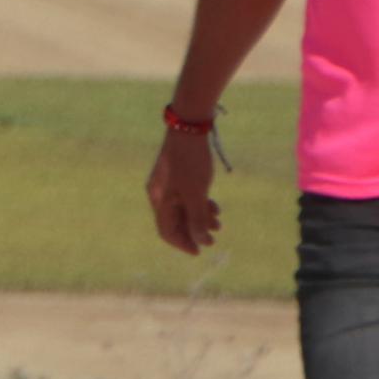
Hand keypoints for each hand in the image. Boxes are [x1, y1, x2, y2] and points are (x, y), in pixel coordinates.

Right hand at [146, 129, 219, 254]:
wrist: (189, 127)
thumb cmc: (190, 162)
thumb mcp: (196, 193)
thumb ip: (197, 219)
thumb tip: (200, 242)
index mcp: (159, 200)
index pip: (167, 231)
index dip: (183, 243)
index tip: (200, 250)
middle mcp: (160, 194)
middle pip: (175, 221)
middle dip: (195, 231)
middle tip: (214, 238)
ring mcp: (168, 184)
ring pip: (183, 209)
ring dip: (200, 218)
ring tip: (219, 221)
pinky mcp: (178, 174)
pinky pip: (187, 197)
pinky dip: (200, 204)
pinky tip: (213, 205)